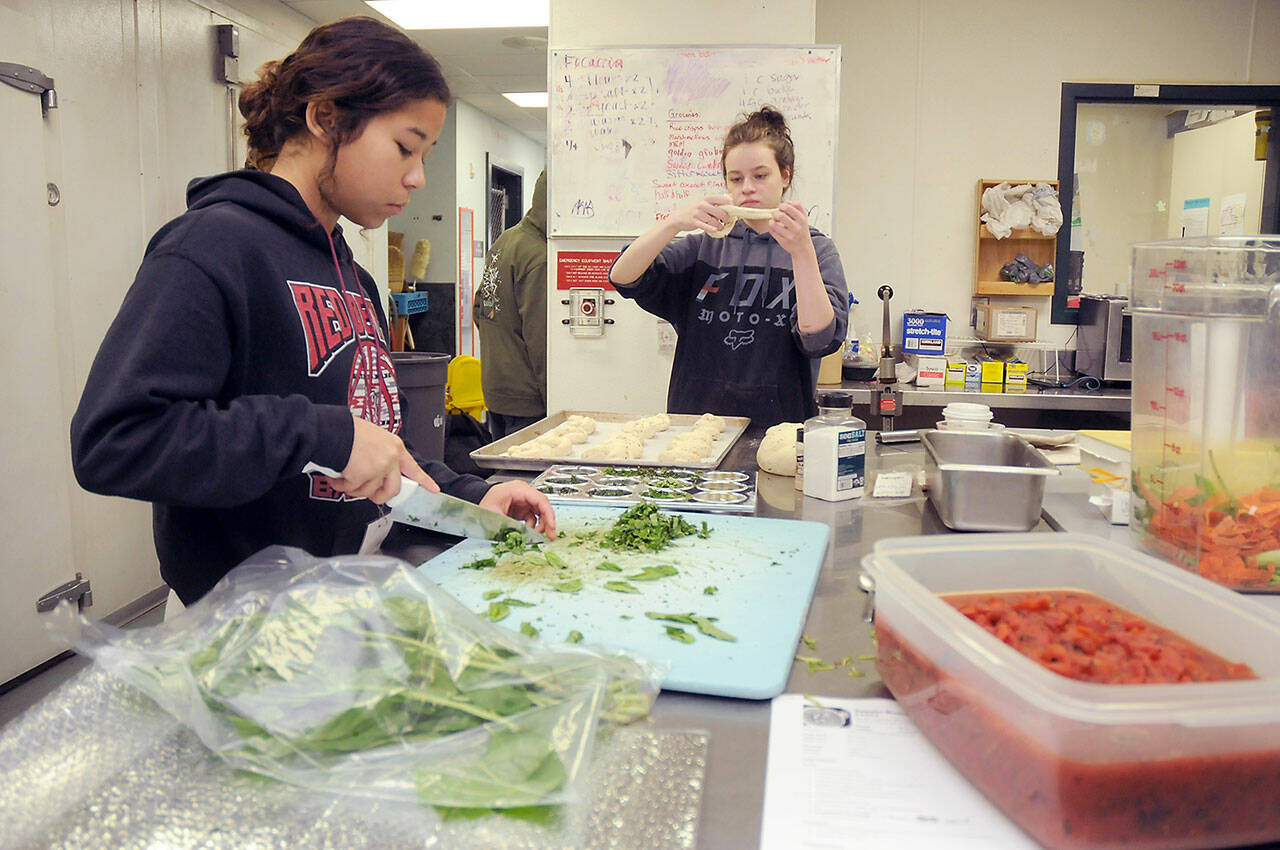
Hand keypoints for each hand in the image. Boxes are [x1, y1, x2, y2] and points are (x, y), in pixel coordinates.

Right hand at [322, 415, 439, 503]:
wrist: (333, 429)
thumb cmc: (348, 430)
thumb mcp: (374, 437)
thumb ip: (381, 454)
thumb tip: (378, 472)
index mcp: (395, 447)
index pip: (413, 467)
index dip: (424, 481)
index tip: (434, 489)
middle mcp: (390, 459)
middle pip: (393, 489)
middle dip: (381, 497)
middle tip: (372, 496)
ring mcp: (377, 468)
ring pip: (368, 491)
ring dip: (353, 488)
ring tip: (344, 475)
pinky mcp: (362, 476)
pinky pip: (351, 490)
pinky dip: (340, 485)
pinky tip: (336, 476)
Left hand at [479, 480, 557, 539]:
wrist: (475, 501)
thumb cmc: (482, 503)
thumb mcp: (494, 516)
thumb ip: (510, 526)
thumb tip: (524, 536)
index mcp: (517, 489)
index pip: (539, 499)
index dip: (548, 514)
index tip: (551, 527)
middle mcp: (523, 493)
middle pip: (543, 505)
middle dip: (548, 521)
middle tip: (550, 535)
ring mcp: (523, 500)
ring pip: (540, 512)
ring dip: (541, 525)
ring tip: (537, 535)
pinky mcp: (522, 508)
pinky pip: (533, 517)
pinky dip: (533, 526)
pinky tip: (529, 532)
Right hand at [667, 194, 732, 234]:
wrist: (679, 217)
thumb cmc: (695, 211)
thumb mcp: (705, 203)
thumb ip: (716, 203)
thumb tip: (731, 199)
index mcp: (707, 198)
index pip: (724, 200)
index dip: (731, 207)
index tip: (732, 212)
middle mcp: (703, 204)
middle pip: (721, 212)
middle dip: (726, 218)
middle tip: (726, 221)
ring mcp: (698, 213)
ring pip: (714, 221)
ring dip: (719, 226)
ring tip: (720, 227)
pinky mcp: (694, 221)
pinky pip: (706, 226)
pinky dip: (712, 229)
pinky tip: (715, 230)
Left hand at [769, 201, 815, 256]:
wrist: (803, 248)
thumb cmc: (802, 231)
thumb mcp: (804, 218)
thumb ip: (798, 207)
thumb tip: (787, 202)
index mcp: (802, 220)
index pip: (790, 207)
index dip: (783, 205)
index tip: (781, 207)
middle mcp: (796, 228)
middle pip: (781, 216)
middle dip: (775, 213)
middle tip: (775, 213)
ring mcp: (789, 236)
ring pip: (774, 224)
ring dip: (771, 220)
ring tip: (773, 221)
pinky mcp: (783, 242)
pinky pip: (772, 231)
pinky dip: (771, 227)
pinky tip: (774, 227)